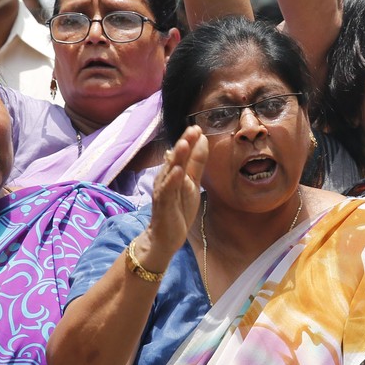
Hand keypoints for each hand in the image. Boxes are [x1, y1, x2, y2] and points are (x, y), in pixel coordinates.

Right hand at [141, 127, 207, 267]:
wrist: (164, 237)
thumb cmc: (178, 209)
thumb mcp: (192, 184)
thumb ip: (196, 164)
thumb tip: (202, 141)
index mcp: (174, 173)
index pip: (182, 154)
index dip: (189, 141)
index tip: (198, 127)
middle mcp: (166, 178)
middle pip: (175, 158)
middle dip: (184, 143)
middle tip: (193, 129)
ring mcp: (163, 190)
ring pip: (170, 171)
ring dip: (177, 157)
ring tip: (184, 143)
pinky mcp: (163, 204)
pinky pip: (167, 190)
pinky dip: (171, 180)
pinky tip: (177, 171)